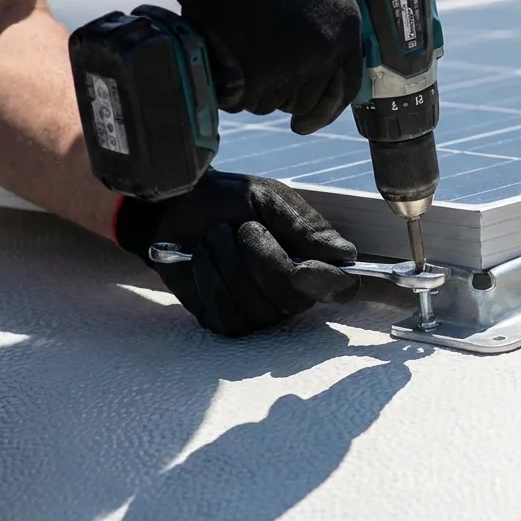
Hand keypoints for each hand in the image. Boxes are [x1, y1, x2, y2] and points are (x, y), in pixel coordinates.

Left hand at [113, 171, 360, 336]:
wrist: (178, 207)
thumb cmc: (230, 201)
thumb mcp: (268, 199)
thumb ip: (303, 226)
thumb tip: (342, 255)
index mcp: (313, 260)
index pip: (340, 287)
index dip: (326, 283)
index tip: (301, 267)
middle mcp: (292, 292)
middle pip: (292, 298)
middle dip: (262, 258)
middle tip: (242, 228)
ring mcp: (259, 312)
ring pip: (256, 307)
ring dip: (229, 263)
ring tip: (217, 237)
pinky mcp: (225, 321)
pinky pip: (225, 315)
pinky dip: (209, 281)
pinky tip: (202, 260)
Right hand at [150, 0, 363, 134]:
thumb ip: (329, 16)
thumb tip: (327, 45)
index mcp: (347, 29)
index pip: (346, 86)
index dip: (327, 106)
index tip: (311, 119)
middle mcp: (326, 53)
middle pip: (307, 100)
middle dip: (285, 96)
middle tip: (262, 83)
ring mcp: (293, 68)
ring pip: (272, 102)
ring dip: (254, 90)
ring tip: (237, 57)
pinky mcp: (256, 77)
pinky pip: (242, 101)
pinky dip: (228, 90)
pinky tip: (221, 62)